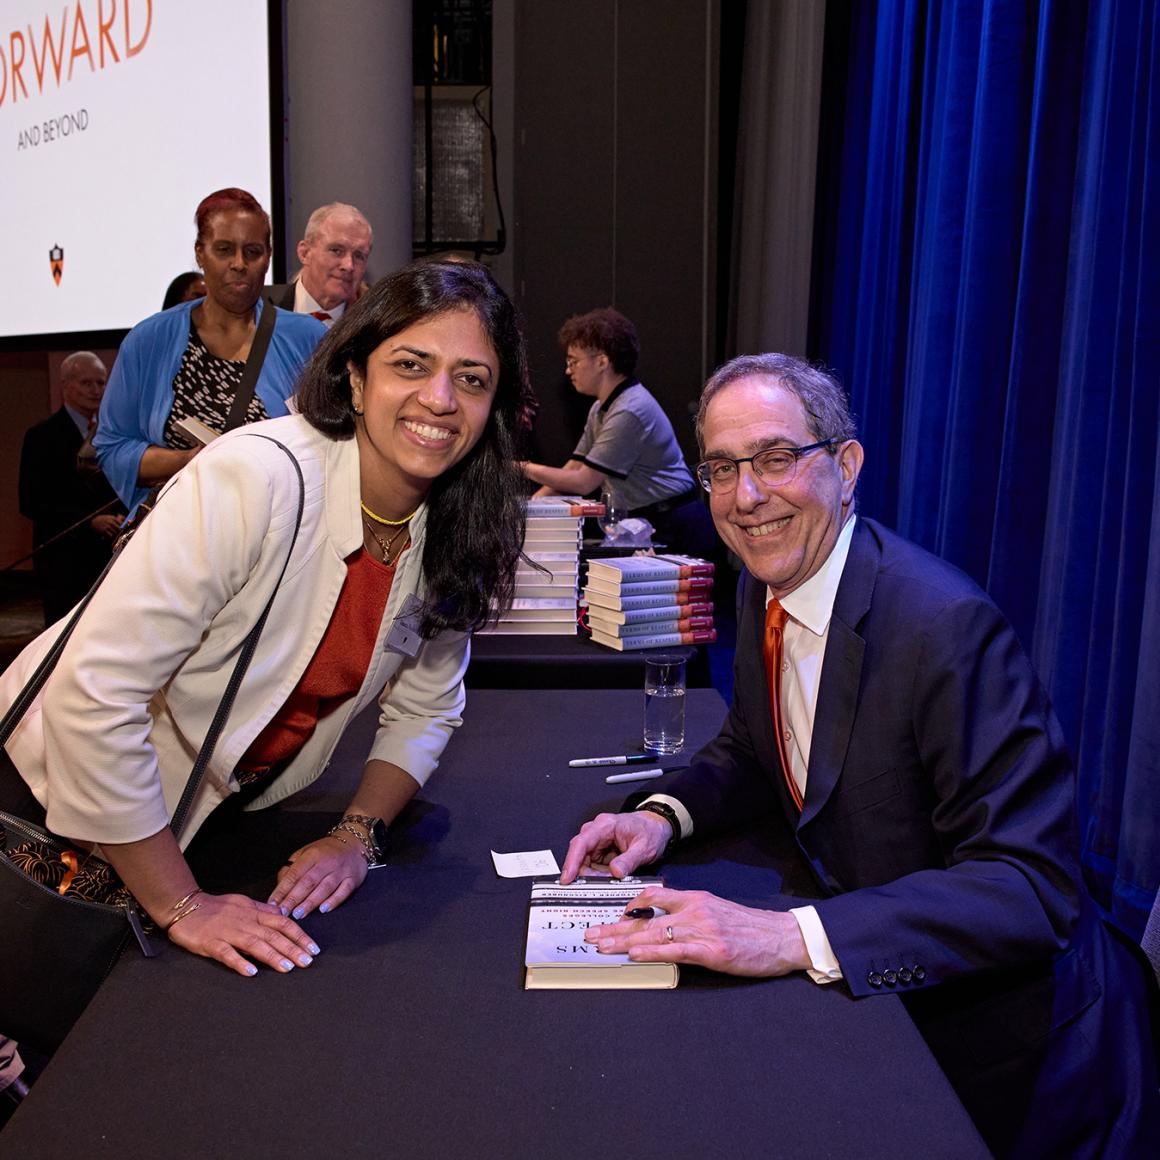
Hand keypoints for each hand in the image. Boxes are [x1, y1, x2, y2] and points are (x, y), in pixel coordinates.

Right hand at [90, 513, 123, 537]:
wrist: (93, 522)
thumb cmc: (104, 520)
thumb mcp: (110, 517)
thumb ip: (118, 518)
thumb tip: (127, 519)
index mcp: (113, 518)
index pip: (122, 523)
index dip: (124, 526)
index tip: (124, 528)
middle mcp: (111, 522)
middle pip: (120, 528)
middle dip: (120, 531)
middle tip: (119, 532)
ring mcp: (107, 527)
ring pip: (116, 532)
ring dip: (115, 534)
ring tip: (113, 533)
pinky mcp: (104, 531)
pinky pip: (111, 535)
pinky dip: (111, 536)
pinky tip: (109, 534)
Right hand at [165, 891, 320, 976]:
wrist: (186, 906)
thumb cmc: (217, 907)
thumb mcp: (245, 904)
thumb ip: (263, 911)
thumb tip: (283, 916)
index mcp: (254, 912)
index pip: (283, 923)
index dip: (300, 935)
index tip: (313, 949)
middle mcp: (245, 921)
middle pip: (273, 935)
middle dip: (292, 949)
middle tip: (307, 962)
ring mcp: (228, 932)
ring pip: (254, 944)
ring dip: (272, 956)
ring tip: (287, 968)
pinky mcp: (210, 943)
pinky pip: (226, 953)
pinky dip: (239, 962)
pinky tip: (251, 972)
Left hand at [267, 835, 367, 919]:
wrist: (354, 844)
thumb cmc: (325, 852)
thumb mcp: (305, 853)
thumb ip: (292, 868)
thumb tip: (280, 888)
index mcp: (312, 855)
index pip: (295, 874)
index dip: (283, 889)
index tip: (273, 903)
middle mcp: (327, 862)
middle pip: (308, 882)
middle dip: (294, 899)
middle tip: (283, 912)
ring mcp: (341, 871)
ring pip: (325, 888)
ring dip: (310, 903)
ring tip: (298, 914)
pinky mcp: (353, 879)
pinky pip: (343, 892)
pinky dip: (334, 901)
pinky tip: (324, 910)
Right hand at [560, 810, 671, 882]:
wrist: (657, 826)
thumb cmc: (651, 831)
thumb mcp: (644, 847)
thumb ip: (629, 860)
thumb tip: (615, 872)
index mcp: (605, 825)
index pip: (582, 843)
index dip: (571, 861)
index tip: (567, 878)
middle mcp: (597, 831)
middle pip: (580, 854)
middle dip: (586, 873)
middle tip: (598, 886)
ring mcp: (598, 841)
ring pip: (586, 862)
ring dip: (594, 875)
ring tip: (610, 881)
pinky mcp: (600, 850)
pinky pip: (594, 865)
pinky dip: (599, 875)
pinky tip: (610, 878)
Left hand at [584, 886, 810, 976]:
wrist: (780, 937)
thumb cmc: (749, 927)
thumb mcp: (716, 910)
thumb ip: (689, 913)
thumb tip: (661, 923)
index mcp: (694, 898)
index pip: (652, 897)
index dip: (627, 908)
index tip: (610, 917)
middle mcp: (693, 910)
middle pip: (645, 918)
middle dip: (614, 927)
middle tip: (591, 934)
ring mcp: (701, 930)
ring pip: (654, 934)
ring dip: (624, 941)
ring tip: (602, 946)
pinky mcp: (711, 951)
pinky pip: (675, 950)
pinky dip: (653, 952)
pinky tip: (635, 954)